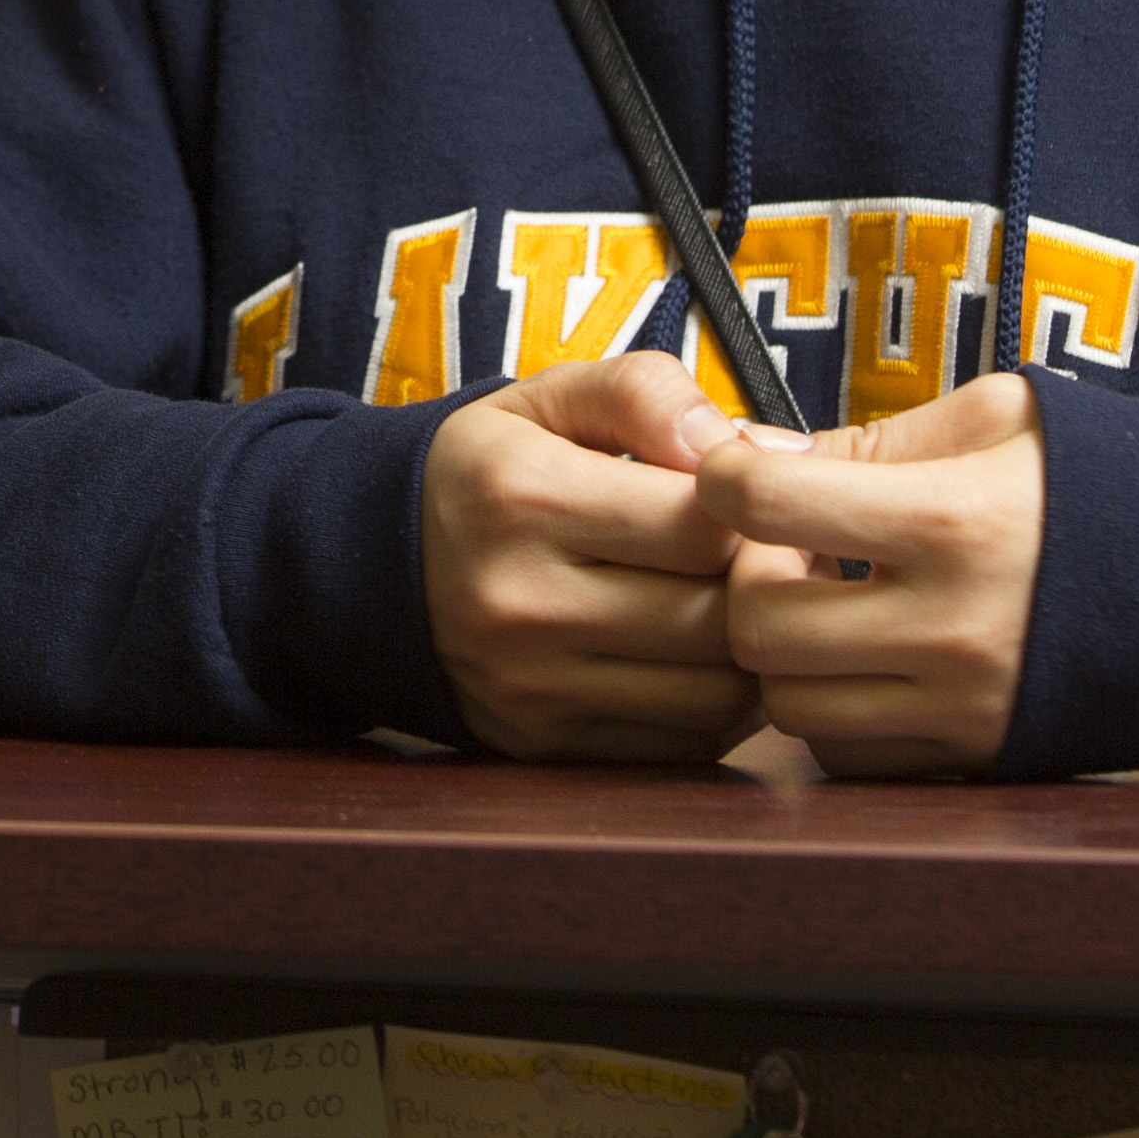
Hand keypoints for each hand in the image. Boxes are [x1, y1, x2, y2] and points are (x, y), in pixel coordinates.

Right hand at [421, 349, 763, 762]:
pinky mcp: (541, 743)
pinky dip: (718, 708)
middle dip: (761, 586)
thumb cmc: (488, 474)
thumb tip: (747, 450)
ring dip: (751, 654)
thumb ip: (645, 393)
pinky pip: (679, 744)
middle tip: (770, 560)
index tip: (752, 506)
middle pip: (715, 618)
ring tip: (740, 609)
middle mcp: (521, 601)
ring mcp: (528, 685)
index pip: (703, 526)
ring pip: (712, 693)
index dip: (753, 515)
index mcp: (525, 497)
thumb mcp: (547, 399)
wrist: (368, 569)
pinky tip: (702, 660)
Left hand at [687, 373, 1045, 778]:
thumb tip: (761, 459)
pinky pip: (849, 755)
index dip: (724, 477)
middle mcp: (949, 628)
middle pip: (758, 622)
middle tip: (784, 547)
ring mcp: (962, 706)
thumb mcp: (1002, 420)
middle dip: (746, 578)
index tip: (739, 472)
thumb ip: (874, 439)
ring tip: (828, 604)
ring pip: (789, 705)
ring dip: (782, 654)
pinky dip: (833, 710)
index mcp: (949, 521)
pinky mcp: (975, 758)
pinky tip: (865, 660)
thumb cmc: (1103, 486)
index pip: (762, 500)